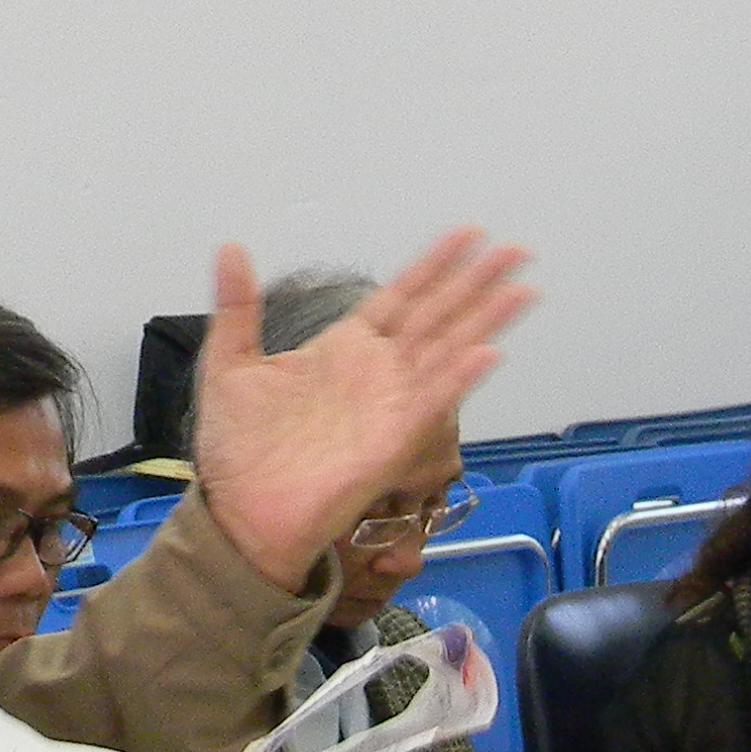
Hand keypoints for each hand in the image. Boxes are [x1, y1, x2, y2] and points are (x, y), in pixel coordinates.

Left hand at [189, 228, 534, 585]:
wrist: (240, 516)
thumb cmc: (238, 454)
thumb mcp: (229, 366)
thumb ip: (237, 307)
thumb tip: (230, 249)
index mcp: (343, 350)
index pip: (400, 296)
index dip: (434, 265)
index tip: (465, 234)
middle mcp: (377, 373)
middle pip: (438, 316)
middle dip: (476, 282)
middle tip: (514, 250)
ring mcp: (391, 405)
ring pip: (448, 351)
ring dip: (485, 320)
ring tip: (522, 288)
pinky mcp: (395, 440)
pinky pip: (433, 402)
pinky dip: (460, 377)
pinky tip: (487, 351)